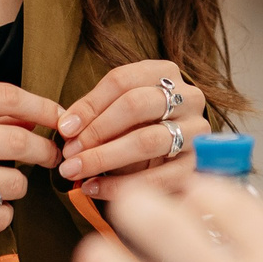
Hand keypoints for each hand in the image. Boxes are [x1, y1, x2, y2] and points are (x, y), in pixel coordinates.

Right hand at [0, 82, 62, 233]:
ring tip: (9, 183)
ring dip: (21, 185)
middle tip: (51, 155)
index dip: (41, 106)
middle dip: (44, 150)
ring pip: (11, 184)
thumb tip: (31, 120)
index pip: (5, 98)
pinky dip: (5, 214)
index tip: (59, 116)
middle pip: (16, 143)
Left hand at [55, 60, 208, 202]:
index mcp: (165, 73)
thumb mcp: (118, 111)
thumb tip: (67, 128)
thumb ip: (95, 113)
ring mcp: (196, 131)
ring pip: (148, 140)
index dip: (89, 105)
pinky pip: (157, 177)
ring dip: (105, 158)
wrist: (175, 154)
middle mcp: (188, 97)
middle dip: (97, 131)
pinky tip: (94, 188)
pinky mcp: (197, 165)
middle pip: (137, 105)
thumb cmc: (140, 127)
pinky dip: (121, 186)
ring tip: (76, 171)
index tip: (65, 129)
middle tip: (69, 153)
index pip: (122, 81)